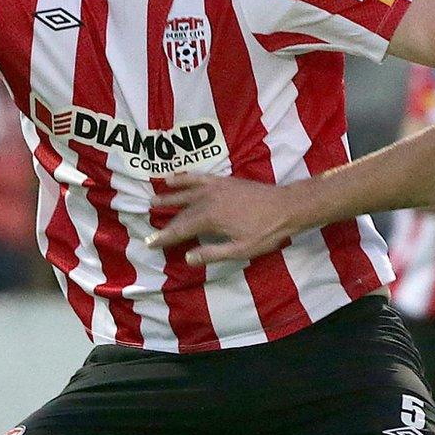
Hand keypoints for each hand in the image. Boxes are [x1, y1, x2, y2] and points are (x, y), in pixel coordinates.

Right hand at [146, 171, 301, 263]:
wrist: (286, 206)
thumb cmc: (266, 231)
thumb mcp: (240, 250)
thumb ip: (212, 253)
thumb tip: (187, 258)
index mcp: (210, 218)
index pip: (181, 229)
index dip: (165, 237)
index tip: (149, 243)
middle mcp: (208, 199)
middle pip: (182, 212)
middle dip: (165, 222)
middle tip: (148, 230)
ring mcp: (215, 187)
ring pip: (186, 192)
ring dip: (170, 196)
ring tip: (153, 199)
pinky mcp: (223, 181)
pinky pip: (198, 177)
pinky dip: (185, 178)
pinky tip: (174, 177)